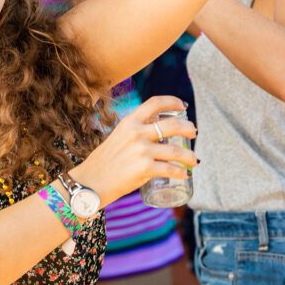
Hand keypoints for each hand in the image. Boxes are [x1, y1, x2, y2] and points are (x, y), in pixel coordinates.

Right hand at [70, 96, 196, 205]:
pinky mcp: (145, 168)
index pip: (155, 103)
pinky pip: (170, 169)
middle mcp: (137, 133)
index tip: (183, 106)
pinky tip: (185, 174)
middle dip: (188, 128)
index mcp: (129, 122)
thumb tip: (156, 127)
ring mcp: (141, 150)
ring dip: (189, 156)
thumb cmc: (104, 162)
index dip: (172, 102)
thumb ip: (135, 131)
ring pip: (176, 150)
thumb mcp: (118, 136)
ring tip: (194, 160)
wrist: (90, 182)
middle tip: (193, 133)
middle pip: (172, 125)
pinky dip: (180, 172)